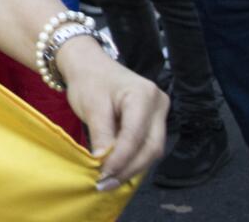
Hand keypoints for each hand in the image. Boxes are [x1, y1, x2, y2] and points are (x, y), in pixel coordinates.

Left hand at [57, 38, 168, 187]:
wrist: (89, 64)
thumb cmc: (89, 80)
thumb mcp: (91, 107)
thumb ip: (101, 136)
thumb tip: (105, 165)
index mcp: (144, 95)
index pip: (136, 135)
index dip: (121, 159)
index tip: (103, 175)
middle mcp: (158, 103)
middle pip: (150, 146)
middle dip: (129, 169)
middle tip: (106, 184)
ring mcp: (159, 112)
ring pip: (151, 149)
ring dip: (131, 167)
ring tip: (109, 181)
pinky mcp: (153, 120)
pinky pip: (147, 145)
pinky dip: (132, 159)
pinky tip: (117, 170)